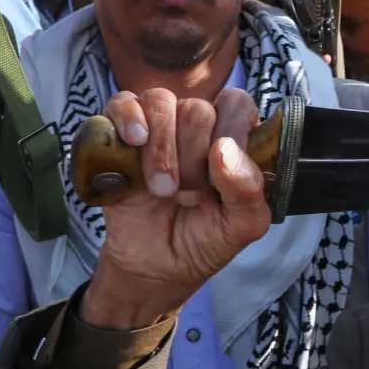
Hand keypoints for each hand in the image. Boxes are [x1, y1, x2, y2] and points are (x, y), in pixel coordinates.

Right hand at [81, 89, 270, 330]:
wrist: (156, 267)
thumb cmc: (206, 238)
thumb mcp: (242, 225)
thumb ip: (248, 188)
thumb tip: (224, 149)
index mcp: (235, 138)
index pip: (237, 105)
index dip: (230, 134)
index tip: (219, 178)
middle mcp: (198, 125)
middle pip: (197, 109)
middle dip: (193, 159)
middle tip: (189, 197)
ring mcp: (159, 127)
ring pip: (160, 102)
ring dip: (162, 149)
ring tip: (162, 190)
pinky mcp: (120, 136)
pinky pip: (122, 102)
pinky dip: (128, 117)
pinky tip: (135, 141)